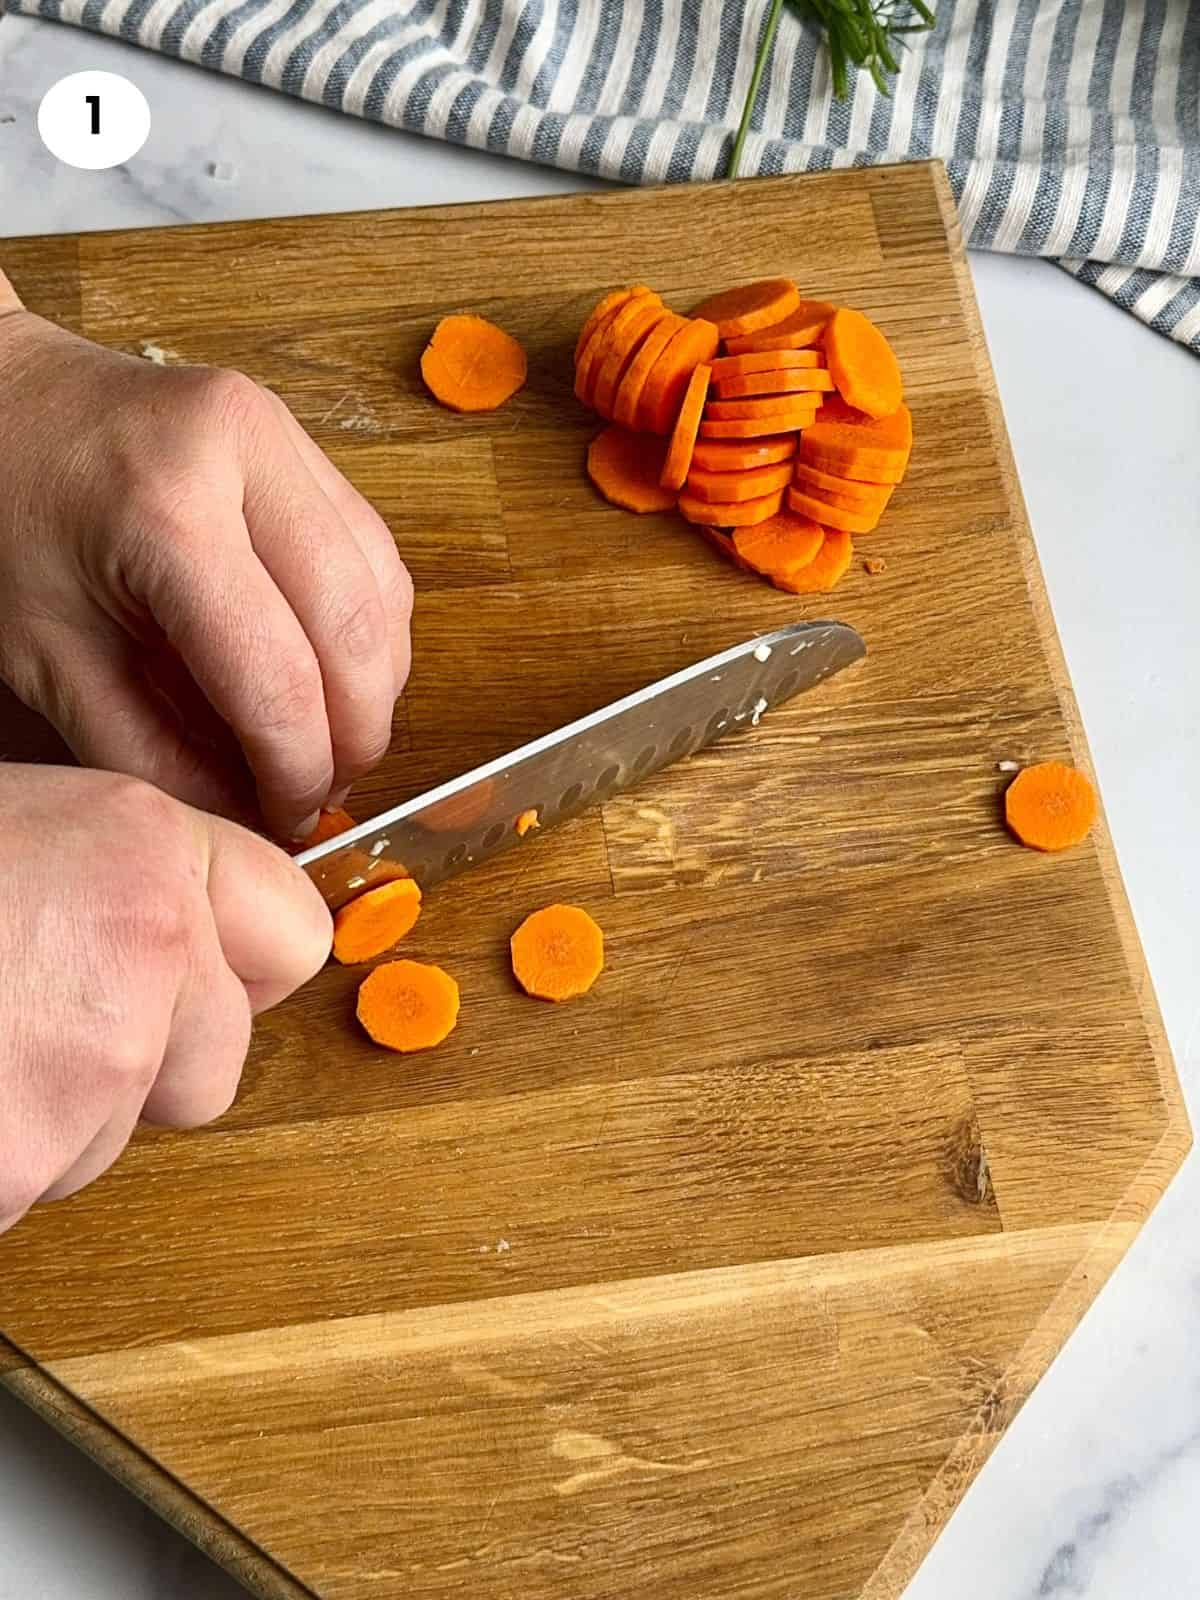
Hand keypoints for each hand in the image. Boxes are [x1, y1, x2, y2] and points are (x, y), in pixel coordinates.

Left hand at [0, 297, 411, 839]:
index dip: (296, 770)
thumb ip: (151, 752)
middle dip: (356, 735)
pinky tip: (333, 675)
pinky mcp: (306, 443)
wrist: (3, 404)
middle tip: (324, 791)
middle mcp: (245, 453)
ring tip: (330, 740)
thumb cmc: (6, 516)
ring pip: (385, 594)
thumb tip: (248, 818)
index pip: (277, 676)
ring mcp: (284, 437)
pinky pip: (376, 557)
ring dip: (375, 686)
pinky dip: (370, 633)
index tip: (288, 819)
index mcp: (163, 508)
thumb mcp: (52, 659)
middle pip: (357, 631)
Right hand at [0, 764, 330, 1232]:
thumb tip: (158, 907)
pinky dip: (5, 1160)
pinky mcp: (33, 1156)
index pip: (293, 933)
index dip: (233, 963)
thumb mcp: (21, 821)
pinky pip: (44, 1181)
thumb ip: (112, 867)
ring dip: (55, 1114)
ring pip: (121, 1131)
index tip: (194, 971)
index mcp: (144, 847)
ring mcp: (100, 1061)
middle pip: (216, 1057)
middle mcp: (149, 946)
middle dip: (141, 1064)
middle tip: (34, 1014)